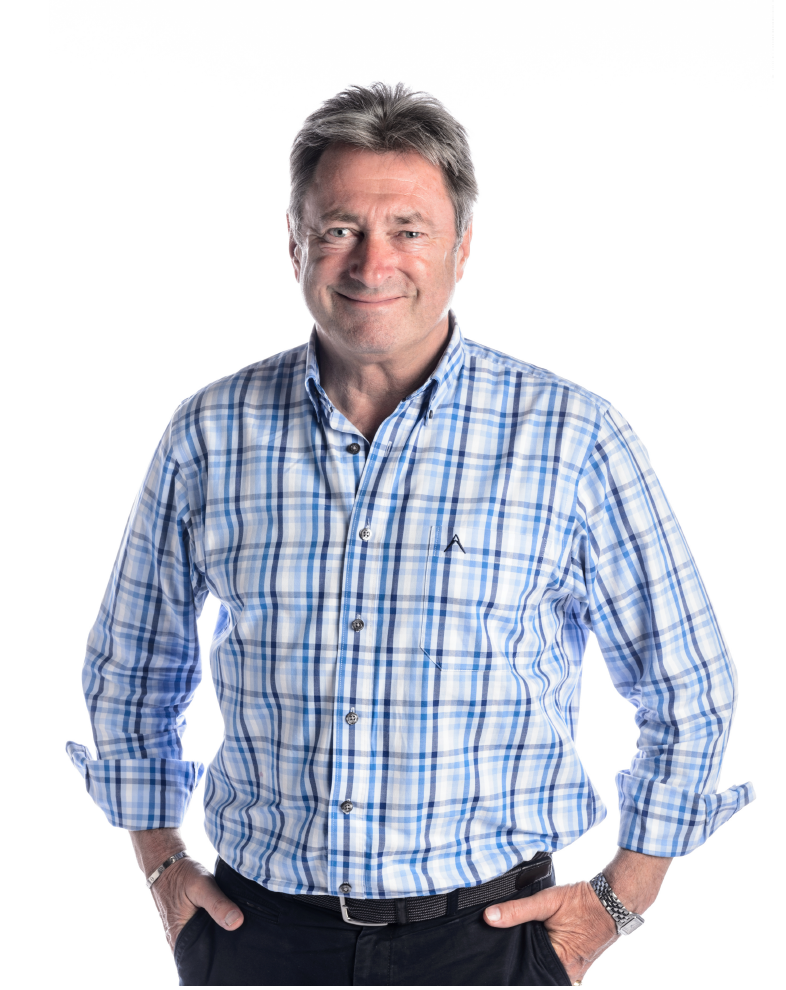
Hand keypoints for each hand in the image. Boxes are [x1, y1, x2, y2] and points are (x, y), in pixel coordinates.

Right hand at [129, 828, 243, 950]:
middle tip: (243, 939)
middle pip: (205, 954)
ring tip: (238, 930)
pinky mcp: (187, 926)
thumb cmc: (182, 874)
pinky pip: (203, 934)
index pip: (203, 962)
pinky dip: (214, 929)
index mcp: (179, 940)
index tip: (240, 949)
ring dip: (219, 938)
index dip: (222, 957)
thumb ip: (217, 904)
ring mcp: (182, 935)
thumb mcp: (201, 885)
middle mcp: (178, 942)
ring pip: (205, 944)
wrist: (166, 863)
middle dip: (223, 948)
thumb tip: (237, 923)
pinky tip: (228, 922)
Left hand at [483, 849, 671, 983]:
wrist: (612, 900)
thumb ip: (517, 911)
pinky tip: (535, 943)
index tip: (498, 961)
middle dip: (522, 963)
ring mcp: (575, 969)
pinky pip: (556, 963)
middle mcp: (569, 972)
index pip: (528, 973)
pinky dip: (545, 955)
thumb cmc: (582, 902)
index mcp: (560, 962)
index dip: (512, 965)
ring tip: (520, 946)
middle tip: (506, 951)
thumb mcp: (547, 902)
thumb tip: (489, 917)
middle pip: (536, 973)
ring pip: (546, 968)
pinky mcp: (578, 962)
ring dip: (534, 959)